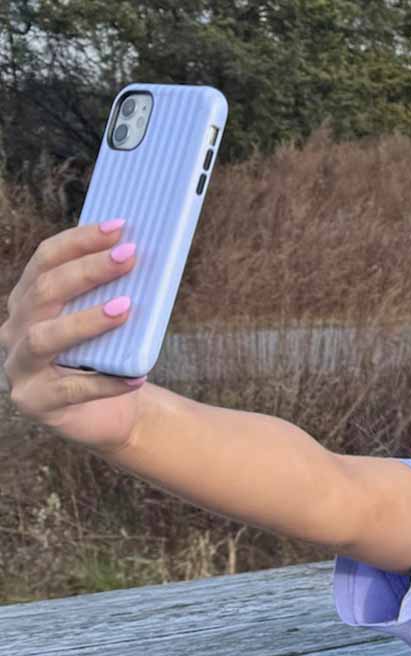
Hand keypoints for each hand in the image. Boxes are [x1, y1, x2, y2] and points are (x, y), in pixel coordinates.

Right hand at [1, 221, 146, 447]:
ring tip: (126, 308)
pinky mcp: (36, 402)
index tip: (119, 227)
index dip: (80, 241)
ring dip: (87, 320)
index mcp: (28, 302)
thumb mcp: (109, 325)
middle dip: (88, 271)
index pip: (46, 260)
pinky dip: (107, 382)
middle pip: (45, 292)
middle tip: (129, 256)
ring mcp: (20, 367)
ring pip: (45, 337)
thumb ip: (112, 294)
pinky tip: (136, 376)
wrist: (110, 417)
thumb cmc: (109, 362)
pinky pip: (72, 390)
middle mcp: (15, 329)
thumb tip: (140, 253)